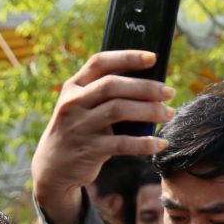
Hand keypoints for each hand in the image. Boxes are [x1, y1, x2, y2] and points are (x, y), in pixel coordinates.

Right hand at [31, 50, 175, 223]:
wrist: (54, 166)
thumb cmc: (81, 130)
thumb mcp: (85, 107)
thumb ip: (107, 96)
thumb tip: (152, 87)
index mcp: (74, 86)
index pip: (100, 62)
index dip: (127, 57)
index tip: (153, 58)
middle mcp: (74, 102)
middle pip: (112, 86)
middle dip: (145, 87)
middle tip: (169, 92)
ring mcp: (79, 126)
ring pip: (118, 110)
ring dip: (148, 111)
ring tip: (169, 113)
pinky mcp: (89, 149)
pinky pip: (122, 143)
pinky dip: (144, 143)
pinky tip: (160, 143)